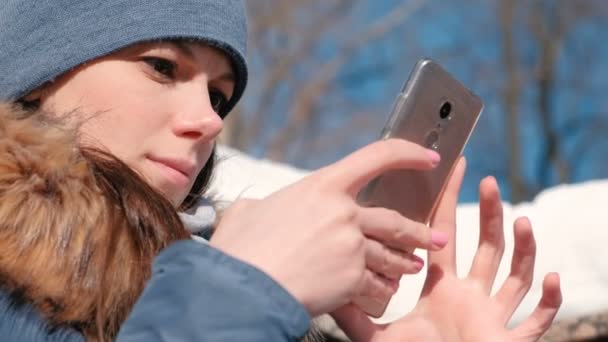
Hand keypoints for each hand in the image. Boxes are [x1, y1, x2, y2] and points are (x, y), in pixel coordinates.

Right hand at [210, 139, 447, 315]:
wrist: (243, 288)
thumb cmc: (240, 249)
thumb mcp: (248, 212)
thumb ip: (267, 205)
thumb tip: (261, 209)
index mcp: (322, 186)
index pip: (377, 157)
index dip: (408, 153)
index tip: (429, 157)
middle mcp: (344, 213)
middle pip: (395, 220)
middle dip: (419, 232)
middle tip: (434, 238)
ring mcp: (352, 246)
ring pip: (392, 254)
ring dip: (405, 263)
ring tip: (413, 268)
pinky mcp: (353, 279)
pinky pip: (378, 285)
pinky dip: (382, 291)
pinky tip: (383, 294)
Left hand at [332, 158, 561, 340]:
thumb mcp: (378, 335)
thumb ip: (355, 314)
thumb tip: (328, 292)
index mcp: (442, 290)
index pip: (445, 239)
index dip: (447, 208)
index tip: (449, 177)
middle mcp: (470, 296)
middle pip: (485, 247)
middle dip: (487, 213)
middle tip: (484, 180)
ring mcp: (492, 316)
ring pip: (515, 275)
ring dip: (522, 247)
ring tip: (520, 219)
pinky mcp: (508, 340)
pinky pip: (536, 321)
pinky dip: (549, 302)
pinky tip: (552, 278)